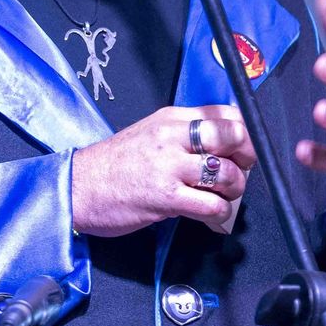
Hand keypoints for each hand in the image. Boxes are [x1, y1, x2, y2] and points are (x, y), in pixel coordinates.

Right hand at [72, 104, 255, 236]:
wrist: (78, 187)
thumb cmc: (114, 164)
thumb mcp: (150, 133)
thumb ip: (183, 134)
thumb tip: (223, 145)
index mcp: (171, 119)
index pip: (224, 113)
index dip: (244, 131)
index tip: (244, 147)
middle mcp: (172, 137)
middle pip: (232, 136)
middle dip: (247, 156)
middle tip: (242, 169)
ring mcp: (169, 167)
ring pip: (226, 173)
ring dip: (234, 188)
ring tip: (223, 195)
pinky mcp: (166, 198)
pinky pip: (211, 205)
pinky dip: (219, 211)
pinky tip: (210, 212)